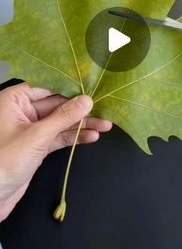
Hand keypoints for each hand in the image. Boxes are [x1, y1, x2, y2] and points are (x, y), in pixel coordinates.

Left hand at [0, 83, 111, 220]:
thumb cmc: (5, 160)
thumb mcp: (37, 135)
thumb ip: (64, 117)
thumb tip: (87, 100)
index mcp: (15, 100)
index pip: (48, 88)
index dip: (71, 89)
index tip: (93, 89)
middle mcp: (22, 111)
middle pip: (57, 106)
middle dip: (81, 110)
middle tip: (105, 110)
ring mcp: (30, 130)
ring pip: (60, 123)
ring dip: (81, 125)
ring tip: (106, 125)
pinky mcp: (36, 147)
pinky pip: (58, 137)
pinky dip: (73, 137)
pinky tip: (91, 136)